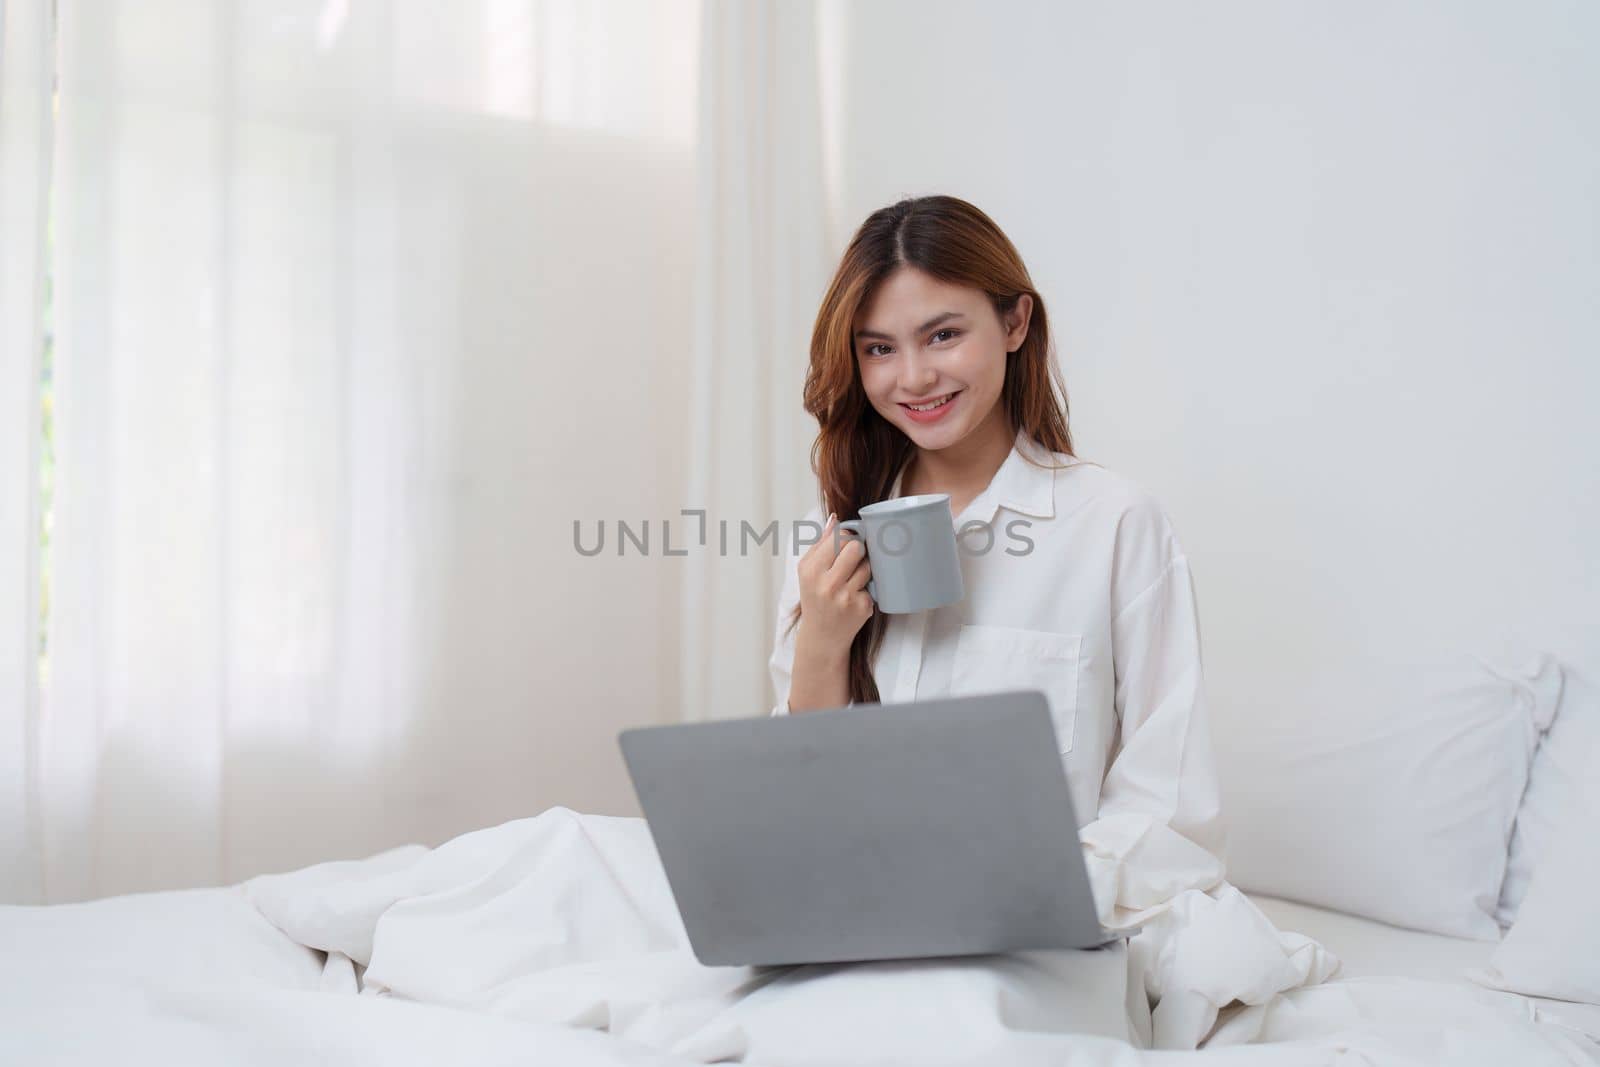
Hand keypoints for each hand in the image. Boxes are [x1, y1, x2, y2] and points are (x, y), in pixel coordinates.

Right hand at [794, 513, 873, 659]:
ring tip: (852, 579)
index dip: (848, 537)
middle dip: (858, 550)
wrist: (822, 636)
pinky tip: (856, 596)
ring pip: (868, 565)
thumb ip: (821, 543)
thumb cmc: (815, 597)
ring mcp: (846, 597)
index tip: (848, 543)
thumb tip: (835, 518)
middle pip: (856, 548)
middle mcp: (827, 584)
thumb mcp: (808, 570)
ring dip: (864, 569)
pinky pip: (874, 584)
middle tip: (854, 558)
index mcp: (811, 570)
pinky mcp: (863, 607)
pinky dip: (867, 587)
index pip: (839, 539)